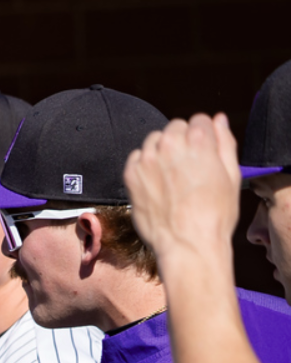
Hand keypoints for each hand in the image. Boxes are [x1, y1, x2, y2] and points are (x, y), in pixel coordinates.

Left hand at [125, 113, 242, 262]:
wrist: (187, 243)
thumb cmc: (215, 213)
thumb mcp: (232, 175)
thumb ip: (225, 142)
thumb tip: (218, 119)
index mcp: (199, 140)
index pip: (199, 119)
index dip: (203, 134)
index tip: (204, 150)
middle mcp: (171, 144)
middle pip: (175, 127)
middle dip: (183, 140)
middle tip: (188, 165)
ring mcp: (148, 159)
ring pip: (154, 140)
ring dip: (162, 150)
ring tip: (172, 175)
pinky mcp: (131, 175)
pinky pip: (136, 157)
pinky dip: (144, 164)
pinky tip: (156, 182)